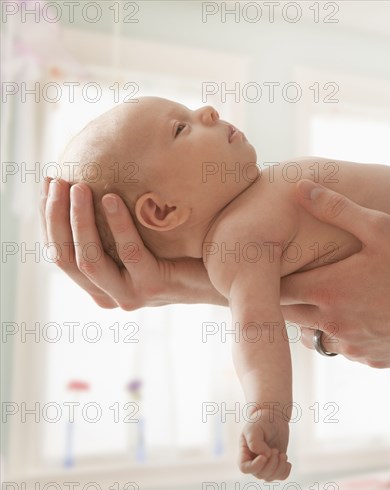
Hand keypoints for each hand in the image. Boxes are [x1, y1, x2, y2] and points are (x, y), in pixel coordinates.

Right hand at [40, 178, 225, 309]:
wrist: (224, 270)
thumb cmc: (181, 247)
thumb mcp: (141, 235)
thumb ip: (114, 223)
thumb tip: (92, 178)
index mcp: (100, 283)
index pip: (59, 253)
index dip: (48, 218)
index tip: (48, 183)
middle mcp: (108, 294)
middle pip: (65, 257)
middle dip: (56, 216)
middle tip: (58, 181)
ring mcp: (129, 294)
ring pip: (90, 258)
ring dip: (80, 220)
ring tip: (79, 187)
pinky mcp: (152, 287)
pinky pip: (129, 252)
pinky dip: (118, 224)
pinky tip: (112, 197)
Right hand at [238, 408, 290, 480]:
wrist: (273, 418)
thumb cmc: (261, 421)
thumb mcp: (254, 428)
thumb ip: (255, 442)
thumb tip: (265, 456)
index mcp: (244, 454)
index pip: (245, 468)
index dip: (255, 466)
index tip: (264, 456)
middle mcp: (253, 462)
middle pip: (260, 474)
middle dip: (271, 463)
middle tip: (276, 450)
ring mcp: (265, 465)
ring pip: (271, 477)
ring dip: (279, 466)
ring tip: (282, 454)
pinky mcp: (276, 465)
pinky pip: (281, 476)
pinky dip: (285, 471)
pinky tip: (286, 460)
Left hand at [280, 180, 389, 367]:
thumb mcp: (380, 227)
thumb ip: (336, 208)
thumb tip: (301, 188)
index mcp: (327, 290)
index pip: (276, 290)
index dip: (270, 279)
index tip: (272, 268)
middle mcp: (331, 323)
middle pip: (289, 315)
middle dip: (288, 299)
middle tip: (297, 281)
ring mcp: (351, 346)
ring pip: (316, 336)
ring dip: (317, 320)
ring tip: (334, 300)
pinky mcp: (371, 360)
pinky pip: (346, 350)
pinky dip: (347, 336)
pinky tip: (366, 319)